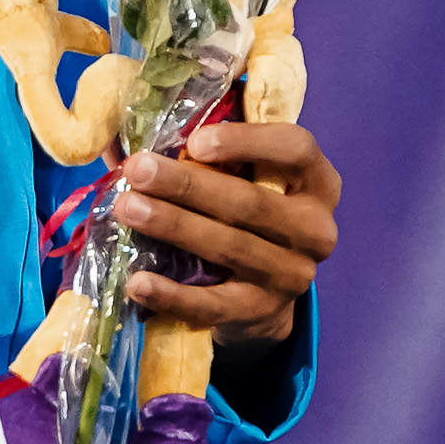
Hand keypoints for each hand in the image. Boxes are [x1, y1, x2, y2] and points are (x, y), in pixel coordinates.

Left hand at [111, 118, 338, 346]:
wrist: (262, 289)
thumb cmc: (243, 208)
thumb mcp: (240, 173)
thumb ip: (202, 147)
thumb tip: (128, 131)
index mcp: (317, 181)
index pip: (295, 149)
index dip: (246, 141)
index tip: (195, 140)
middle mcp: (315, 229)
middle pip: (250, 203)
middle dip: (187, 185)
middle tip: (137, 170)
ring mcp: (292, 275)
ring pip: (229, 248)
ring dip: (173, 227)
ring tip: (127, 210)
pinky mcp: (262, 312)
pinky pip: (213, 304)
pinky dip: (172, 295)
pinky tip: (137, 282)